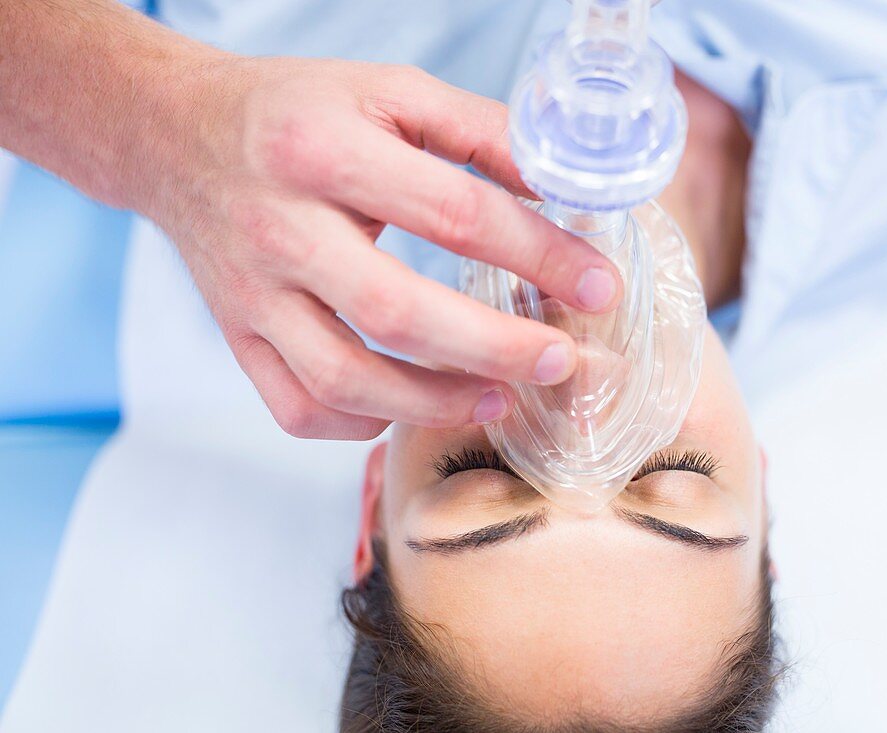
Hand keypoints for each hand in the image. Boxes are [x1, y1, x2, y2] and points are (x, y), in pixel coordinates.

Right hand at [147, 58, 622, 438]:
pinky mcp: (238, 335)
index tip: (598, 284)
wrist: (178, 135)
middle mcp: (281, 228)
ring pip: (345, 380)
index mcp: (324, 151)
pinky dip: (360, 423)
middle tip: (561, 362)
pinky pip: (298, 408)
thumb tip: (566, 184)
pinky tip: (405, 406)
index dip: (538, 254)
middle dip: (496, 349)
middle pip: (398, 314)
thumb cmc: (299, 113)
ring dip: (435, 405)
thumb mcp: (389, 91)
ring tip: (501, 399)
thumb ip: (479, 131)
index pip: (453, 213)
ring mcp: (252, 294)